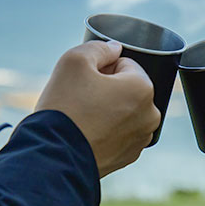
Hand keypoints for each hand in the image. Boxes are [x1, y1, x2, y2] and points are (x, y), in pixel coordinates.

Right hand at [36, 40, 160, 177]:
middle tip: (81, 99)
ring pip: (123, 112)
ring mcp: (141, 139)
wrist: (54, 156)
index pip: (124, 64)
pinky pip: (118, 134)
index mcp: (143, 88)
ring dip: (107, 110)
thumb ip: (99, 48)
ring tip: (83, 117)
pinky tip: (87, 134)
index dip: (101, 68)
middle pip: (127, 89)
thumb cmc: (65, 107)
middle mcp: (150, 115)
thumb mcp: (74, 60)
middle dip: (107, 89)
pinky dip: (105, 131)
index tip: (84, 81)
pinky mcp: (128, 157)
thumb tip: (115, 49)